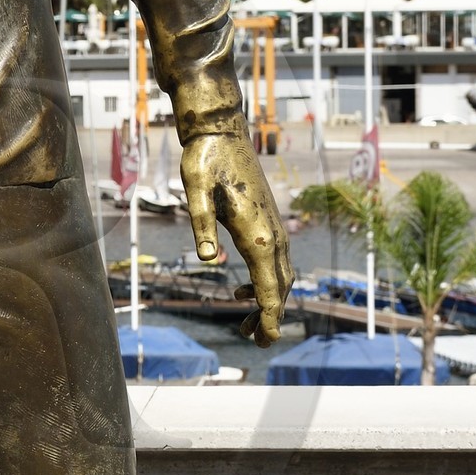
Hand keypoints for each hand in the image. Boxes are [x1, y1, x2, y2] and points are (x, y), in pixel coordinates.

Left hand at [180, 125, 290, 346]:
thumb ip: (202, 226)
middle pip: (280, 288)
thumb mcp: (195, 192)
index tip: (267, 341)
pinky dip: (264, 282)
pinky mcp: (267, 221)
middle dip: (269, 317)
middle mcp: (273, 235)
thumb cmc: (205, 161)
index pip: (270, 288)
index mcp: (258, 236)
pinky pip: (273, 261)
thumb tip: (208, 260)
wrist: (222, 133)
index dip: (270, 318)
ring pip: (279, 276)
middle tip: (254, 341)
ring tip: (245, 325)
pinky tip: (240, 290)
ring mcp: (273, 227)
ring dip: (266, 302)